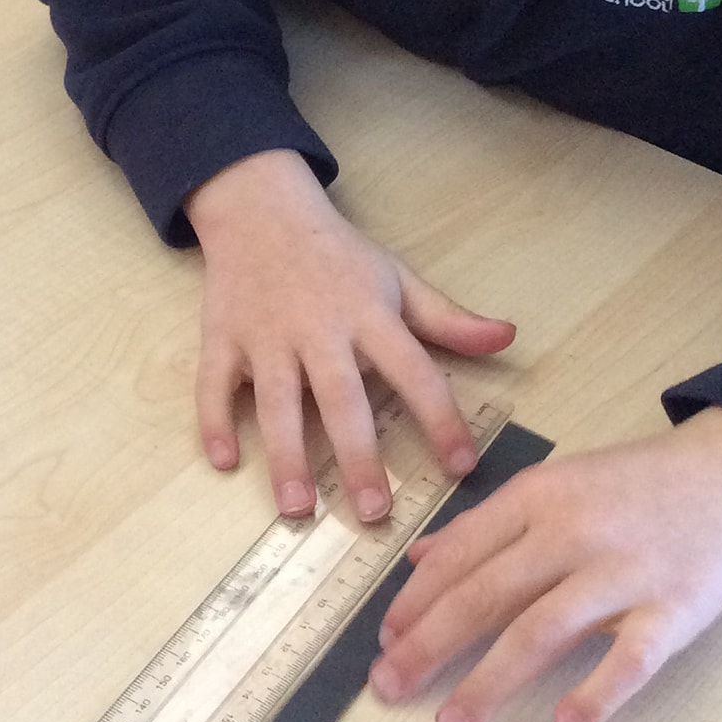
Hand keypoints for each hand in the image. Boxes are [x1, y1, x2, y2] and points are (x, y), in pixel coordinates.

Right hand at [185, 149, 516, 522]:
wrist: (261, 208)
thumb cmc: (337, 254)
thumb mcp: (397, 278)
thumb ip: (448, 318)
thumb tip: (507, 337)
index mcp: (369, 314)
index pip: (415, 371)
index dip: (441, 419)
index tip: (462, 467)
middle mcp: (318, 329)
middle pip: (342, 399)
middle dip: (358, 457)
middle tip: (373, 513)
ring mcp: (265, 335)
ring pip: (276, 402)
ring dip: (286, 455)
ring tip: (297, 508)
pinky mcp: (221, 337)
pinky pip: (213, 384)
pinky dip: (214, 421)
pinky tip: (223, 462)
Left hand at [370, 406, 721, 721]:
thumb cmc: (632, 487)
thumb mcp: (553, 486)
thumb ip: (486, 526)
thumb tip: (418, 560)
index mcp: (537, 497)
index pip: (460, 554)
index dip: (416, 602)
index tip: (383, 643)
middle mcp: (572, 531)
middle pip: (486, 595)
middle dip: (429, 646)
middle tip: (387, 689)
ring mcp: (624, 571)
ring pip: (542, 629)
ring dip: (490, 681)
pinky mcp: (675, 608)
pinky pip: (632, 655)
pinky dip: (599, 691)